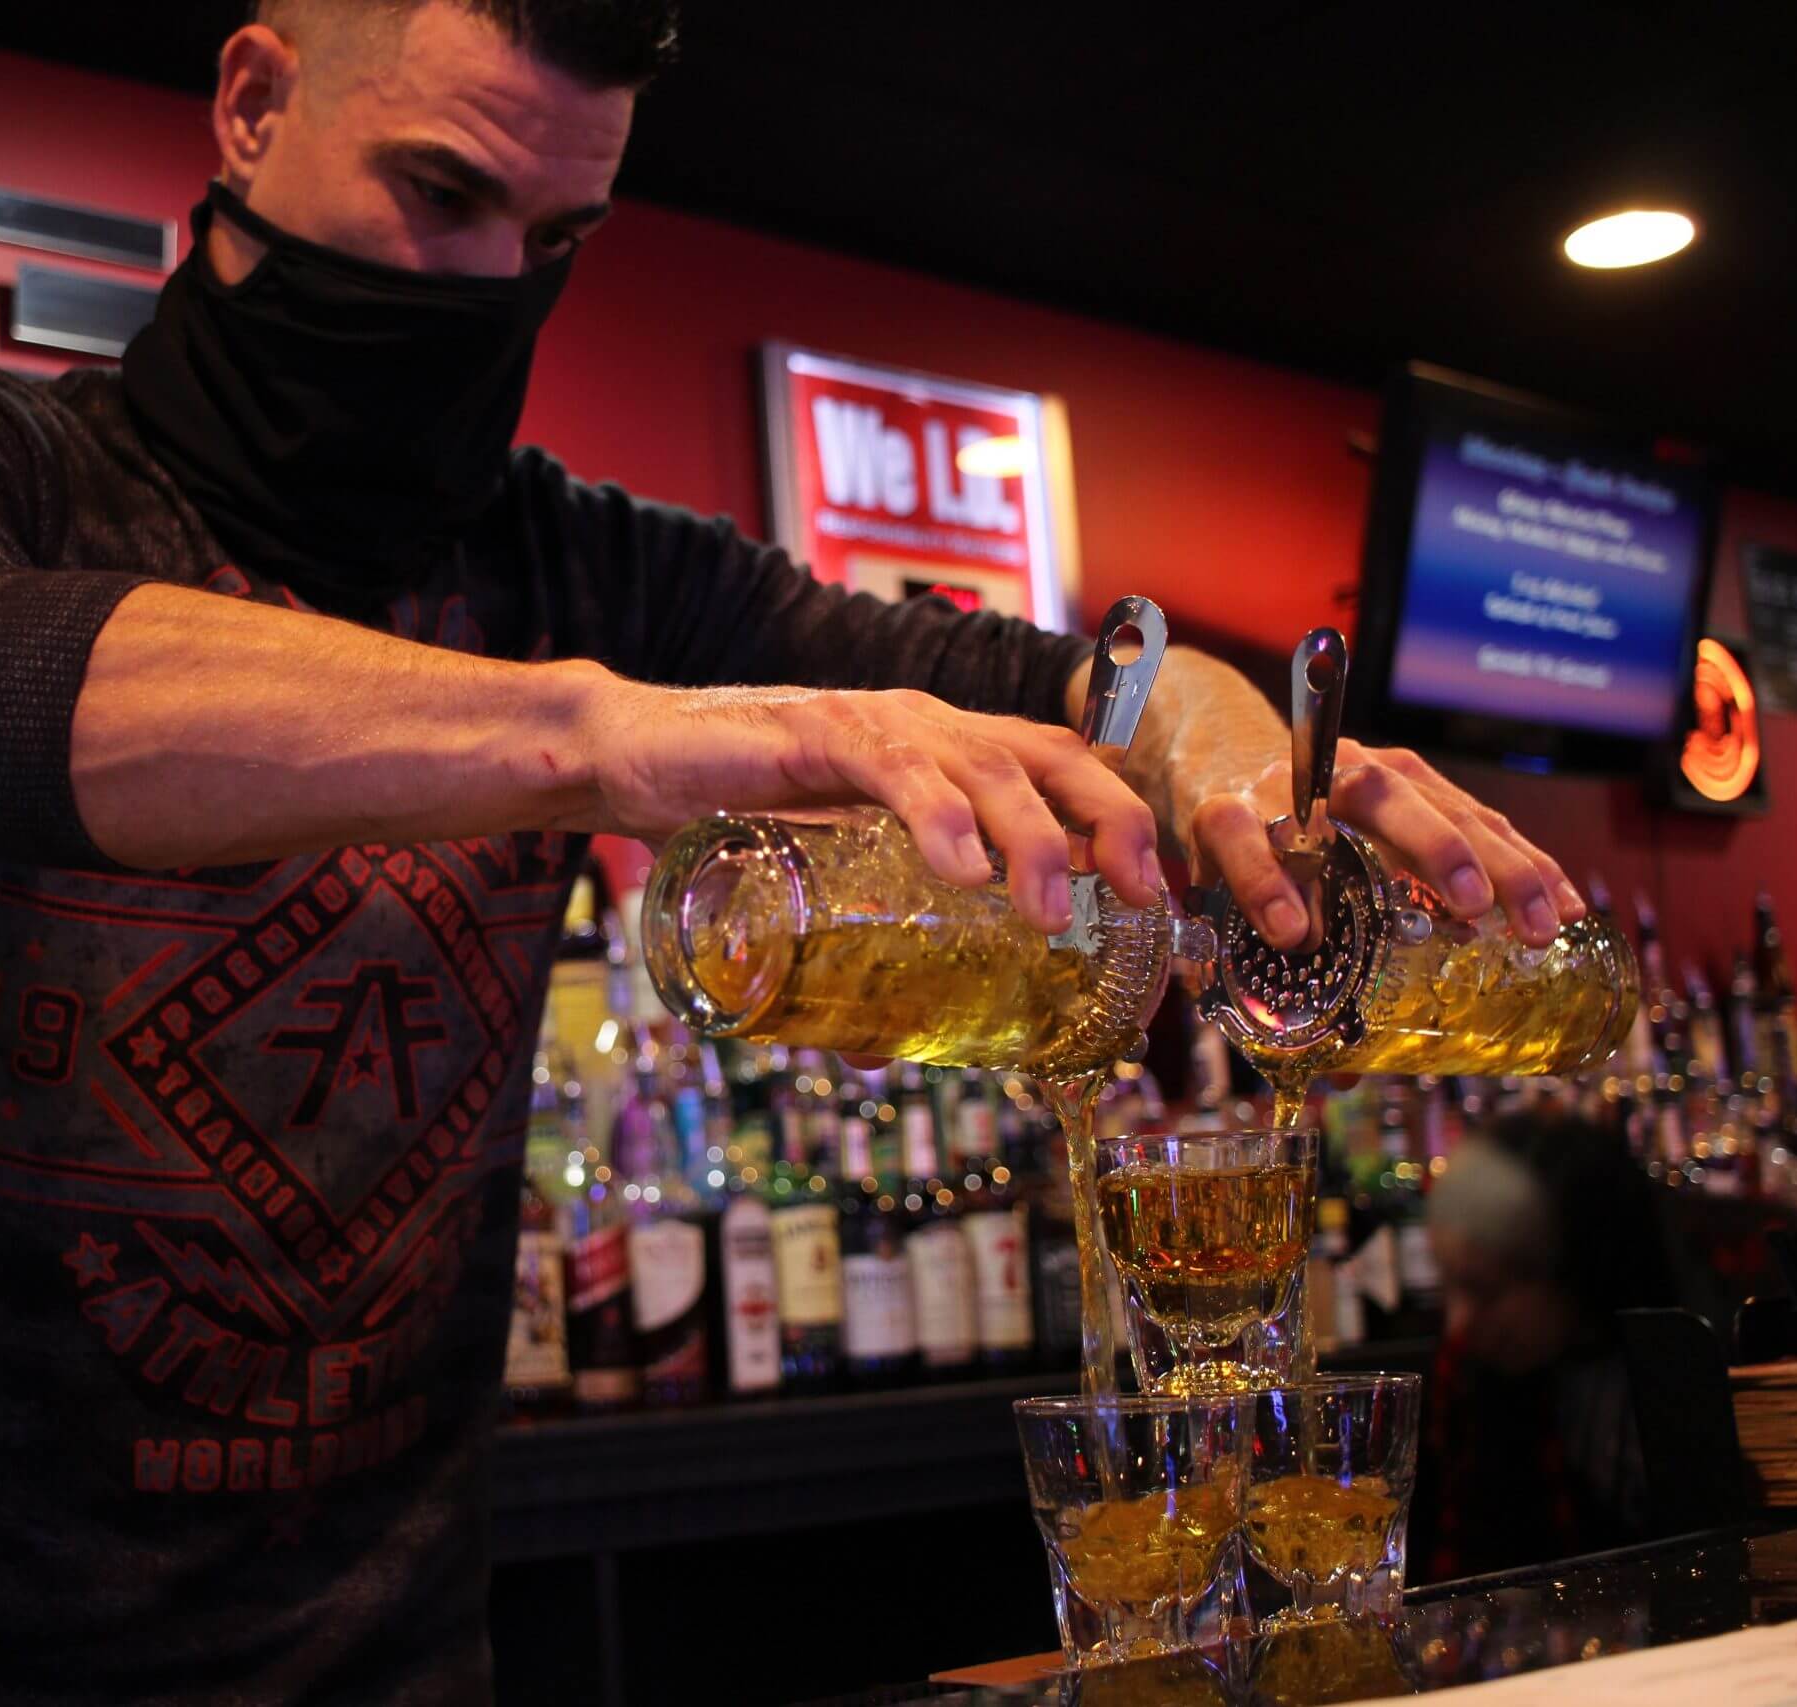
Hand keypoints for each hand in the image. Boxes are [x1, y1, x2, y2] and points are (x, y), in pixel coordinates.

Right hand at [573, 673, 1163, 934]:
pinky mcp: (820, 732)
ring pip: (989, 767)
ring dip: (1032, 837)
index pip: (1061, 770)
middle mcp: (930, 727)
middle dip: (1115, 824)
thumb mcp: (818, 878)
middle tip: (1144, 897)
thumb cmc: (732, 809)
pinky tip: (961, 868)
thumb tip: (879, 1051)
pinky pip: (898, 769)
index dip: (1122, 824)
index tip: (1161, 895)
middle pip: (1056, 759)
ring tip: (1046, 907)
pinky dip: (938, 817)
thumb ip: (853, 950)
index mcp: (947, 751)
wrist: (636, 754)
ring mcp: (881, 724)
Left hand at [1189, 740, 1586, 948]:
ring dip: (1501, 863)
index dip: (1260, 881)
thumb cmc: (1235, 852)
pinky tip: (1563, 904)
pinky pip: (1478, 815)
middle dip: (1430, 851)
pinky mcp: (1416, 778)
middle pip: (1373, 797)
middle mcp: (1306, 776)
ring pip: (1441, 804)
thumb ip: (1250, 970)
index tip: (1289, 935)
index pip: (1236, 833)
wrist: (1239, 765)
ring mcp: (1369, 770)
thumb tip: (1318, 1065)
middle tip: (1472, 909)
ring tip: (1540, 925)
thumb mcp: (1220, 900)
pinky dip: (1525, 860)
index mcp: (1234, 808)